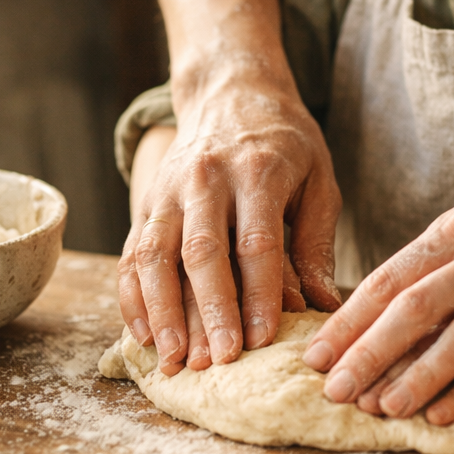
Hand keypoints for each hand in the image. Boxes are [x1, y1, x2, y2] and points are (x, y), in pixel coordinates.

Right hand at [118, 75, 342, 376]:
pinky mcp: (146, 202)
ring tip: (174, 360)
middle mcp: (206, 178)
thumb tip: (323, 306)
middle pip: (202, 252)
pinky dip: (132, 298)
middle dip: (209, 311)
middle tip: (218, 361)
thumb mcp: (319, 179)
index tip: (265, 339)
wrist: (231, 92)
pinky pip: (130, 254)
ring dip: (162, 312)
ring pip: (154, 255)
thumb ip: (317, 243)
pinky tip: (144, 337)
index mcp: (258, 170)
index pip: (257, 242)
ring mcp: (169, 190)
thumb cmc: (285, 144)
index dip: (260, 294)